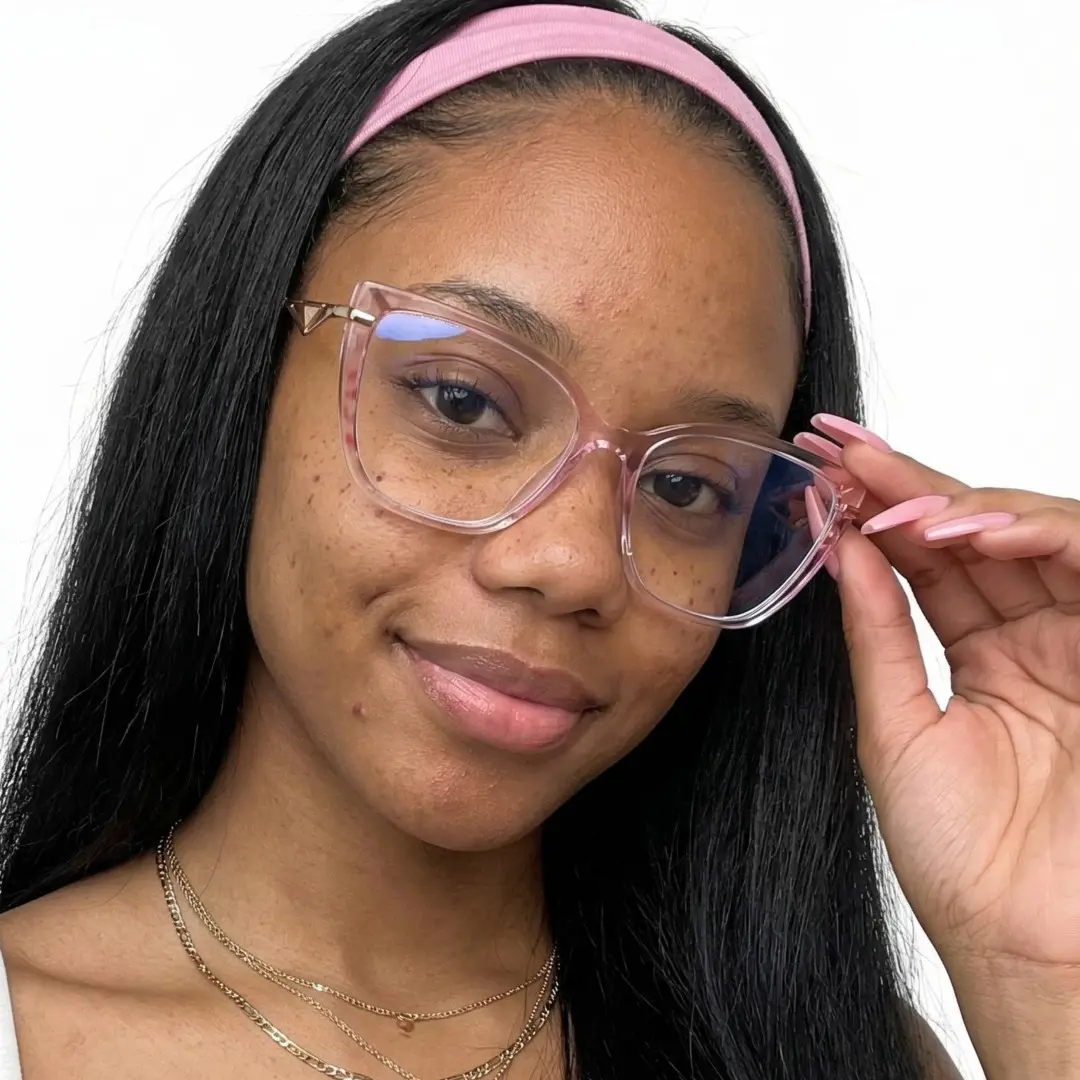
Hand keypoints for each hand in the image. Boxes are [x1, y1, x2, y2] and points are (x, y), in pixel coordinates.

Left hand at [797, 414, 1079, 976]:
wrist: (1029, 942)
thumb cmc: (962, 856)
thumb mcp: (897, 727)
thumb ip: (878, 633)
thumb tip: (839, 548)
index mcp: (980, 657)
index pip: (927, 560)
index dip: (876, 509)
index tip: (820, 469)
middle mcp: (1032, 639)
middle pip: (971, 533)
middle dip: (906, 484)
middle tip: (841, 450)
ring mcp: (1077, 641)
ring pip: (1028, 537)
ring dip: (958, 505)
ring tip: (887, 500)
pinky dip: (1031, 536)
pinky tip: (964, 529)